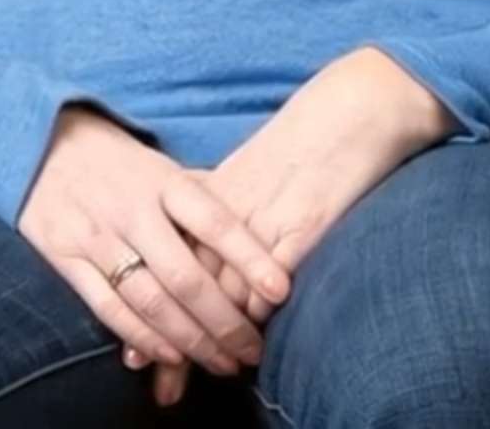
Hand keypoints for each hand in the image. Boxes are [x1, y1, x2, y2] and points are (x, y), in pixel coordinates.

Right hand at [17, 103, 293, 379]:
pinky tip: (171, 356)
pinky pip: (110, 309)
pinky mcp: (66, 258)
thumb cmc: (116, 159)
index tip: (281, 290)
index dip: (250, 258)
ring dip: (190, 341)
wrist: (42, 142)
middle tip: (253, 350)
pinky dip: (143, 339)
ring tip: (222, 363)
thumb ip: (197, 201)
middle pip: (186, 276)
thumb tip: (252, 240)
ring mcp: (98, 235)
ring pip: (151, 301)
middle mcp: (133, 209)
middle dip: (224, 322)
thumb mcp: (160, 166)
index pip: (216, 221)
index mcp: (163, 179)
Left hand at [132, 48, 457, 408]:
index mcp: (212, 191)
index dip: (150, 308)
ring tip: (212, 373)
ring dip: (217, 338)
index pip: (170, 259)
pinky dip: (259, 312)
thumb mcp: (249, 165)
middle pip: (190, 282)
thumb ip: (216, 201)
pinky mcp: (303, 226)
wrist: (354, 105)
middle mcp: (230, 208)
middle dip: (174, 338)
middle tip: (162, 383)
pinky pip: (269, 279)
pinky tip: (255, 338)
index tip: (135, 353)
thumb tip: (187, 239)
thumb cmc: (306, 133)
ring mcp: (265, 218)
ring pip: (226, 290)